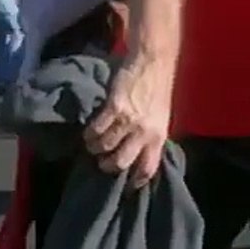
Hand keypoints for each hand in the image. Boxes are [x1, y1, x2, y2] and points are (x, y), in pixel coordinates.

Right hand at [82, 59, 171, 187]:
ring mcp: (128, 121)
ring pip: (104, 147)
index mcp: (158, 136)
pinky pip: (96, 130)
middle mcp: (144, 132)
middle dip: (109, 166)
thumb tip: (137, 155)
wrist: (152, 62)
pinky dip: (90, 134)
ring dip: (95, 149)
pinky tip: (89, 132)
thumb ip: (150, 137)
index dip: (135, 181)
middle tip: (102, 162)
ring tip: (93, 145)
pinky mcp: (113, 108)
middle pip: (121, 163)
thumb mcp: (160, 117)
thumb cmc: (157, 89)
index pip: (147, 168)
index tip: (125, 186)